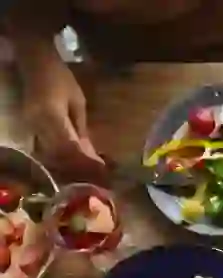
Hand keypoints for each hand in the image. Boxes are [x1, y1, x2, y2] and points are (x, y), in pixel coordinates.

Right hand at [21, 57, 105, 179]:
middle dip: (78, 167)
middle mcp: (37, 124)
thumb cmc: (60, 78)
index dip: (84, 161)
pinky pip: (44, 147)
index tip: (100, 170)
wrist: (35, 63)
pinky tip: (73, 160)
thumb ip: (80, 128)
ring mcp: (30, 126)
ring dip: (69, 164)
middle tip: (97, 176)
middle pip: (58, 154)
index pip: (68, 146)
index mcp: (51, 115)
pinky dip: (60, 156)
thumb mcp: (77, 102)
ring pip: (50, 154)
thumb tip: (89, 152)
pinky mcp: (29, 127)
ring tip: (88, 171)